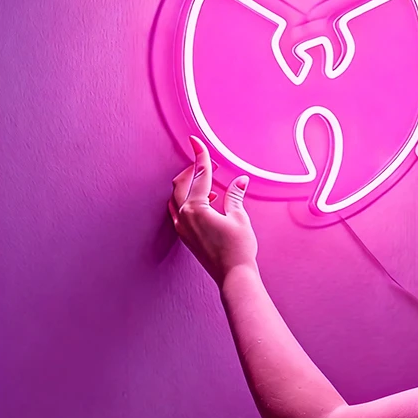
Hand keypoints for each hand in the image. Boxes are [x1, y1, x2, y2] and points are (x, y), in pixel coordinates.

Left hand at [168, 136, 258, 287]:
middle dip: (193, 170)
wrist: (233, 275)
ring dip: (190, 185)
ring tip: (207, 180)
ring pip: (178, 197)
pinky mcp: (186, 236)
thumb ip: (235, 196)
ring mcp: (183, 227)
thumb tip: (240, 181)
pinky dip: (189, 200)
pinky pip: (180, 210)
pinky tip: (206, 201)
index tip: (196, 141)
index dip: (200, 156)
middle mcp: (184, 216)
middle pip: (182, 184)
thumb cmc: (238, 249)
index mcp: (196, 208)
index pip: (199, 175)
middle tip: (205, 161)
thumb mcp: (239, 217)